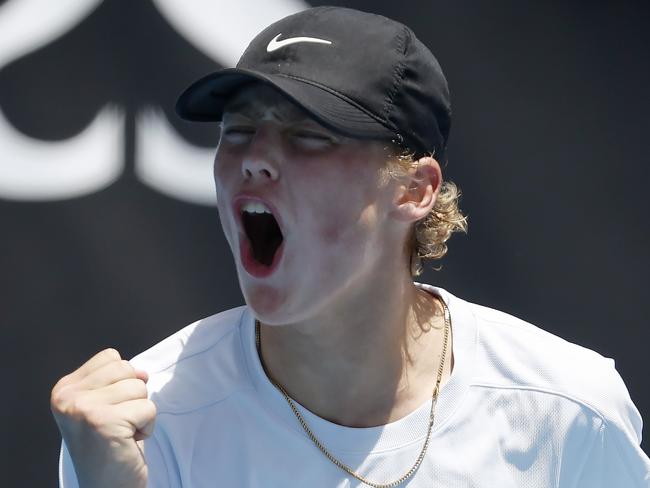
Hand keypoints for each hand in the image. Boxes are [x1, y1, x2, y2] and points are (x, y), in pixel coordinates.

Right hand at [51, 348, 155, 487]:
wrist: (106, 487)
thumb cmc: (108, 447)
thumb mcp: (103, 406)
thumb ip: (117, 381)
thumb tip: (142, 372)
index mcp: (64, 389)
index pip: (111, 357)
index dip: (121, 382)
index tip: (110, 409)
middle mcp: (68, 398)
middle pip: (126, 369)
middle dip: (133, 396)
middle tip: (118, 423)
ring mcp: (84, 410)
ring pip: (139, 387)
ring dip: (140, 413)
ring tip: (122, 433)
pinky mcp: (104, 423)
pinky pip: (148, 408)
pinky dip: (147, 427)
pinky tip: (129, 442)